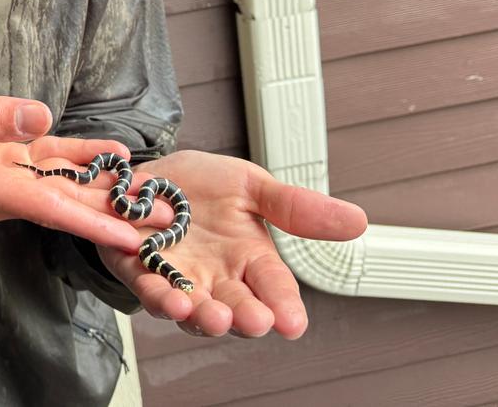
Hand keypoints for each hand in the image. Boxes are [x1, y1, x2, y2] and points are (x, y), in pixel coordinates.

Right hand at [0, 83, 145, 250]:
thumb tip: (40, 115)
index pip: (49, 209)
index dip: (91, 222)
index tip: (131, 238)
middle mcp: (1, 192)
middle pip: (67, 205)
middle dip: (114, 213)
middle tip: (166, 218)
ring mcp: (6, 178)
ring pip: (64, 186)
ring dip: (106, 189)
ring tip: (153, 194)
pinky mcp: (6, 160)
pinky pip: (51, 162)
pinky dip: (81, 158)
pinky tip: (113, 154)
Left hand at [96, 150, 367, 338]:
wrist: (149, 174)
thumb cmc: (203, 185)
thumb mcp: (252, 186)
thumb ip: (295, 207)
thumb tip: (357, 219)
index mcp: (251, 260)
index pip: (275, 289)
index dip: (285, 307)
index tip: (294, 323)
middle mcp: (218, 279)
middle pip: (237, 307)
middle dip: (246, 317)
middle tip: (257, 321)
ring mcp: (178, 279)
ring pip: (193, 309)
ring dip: (202, 317)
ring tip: (213, 318)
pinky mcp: (140, 269)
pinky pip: (148, 289)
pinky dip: (158, 297)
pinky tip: (170, 299)